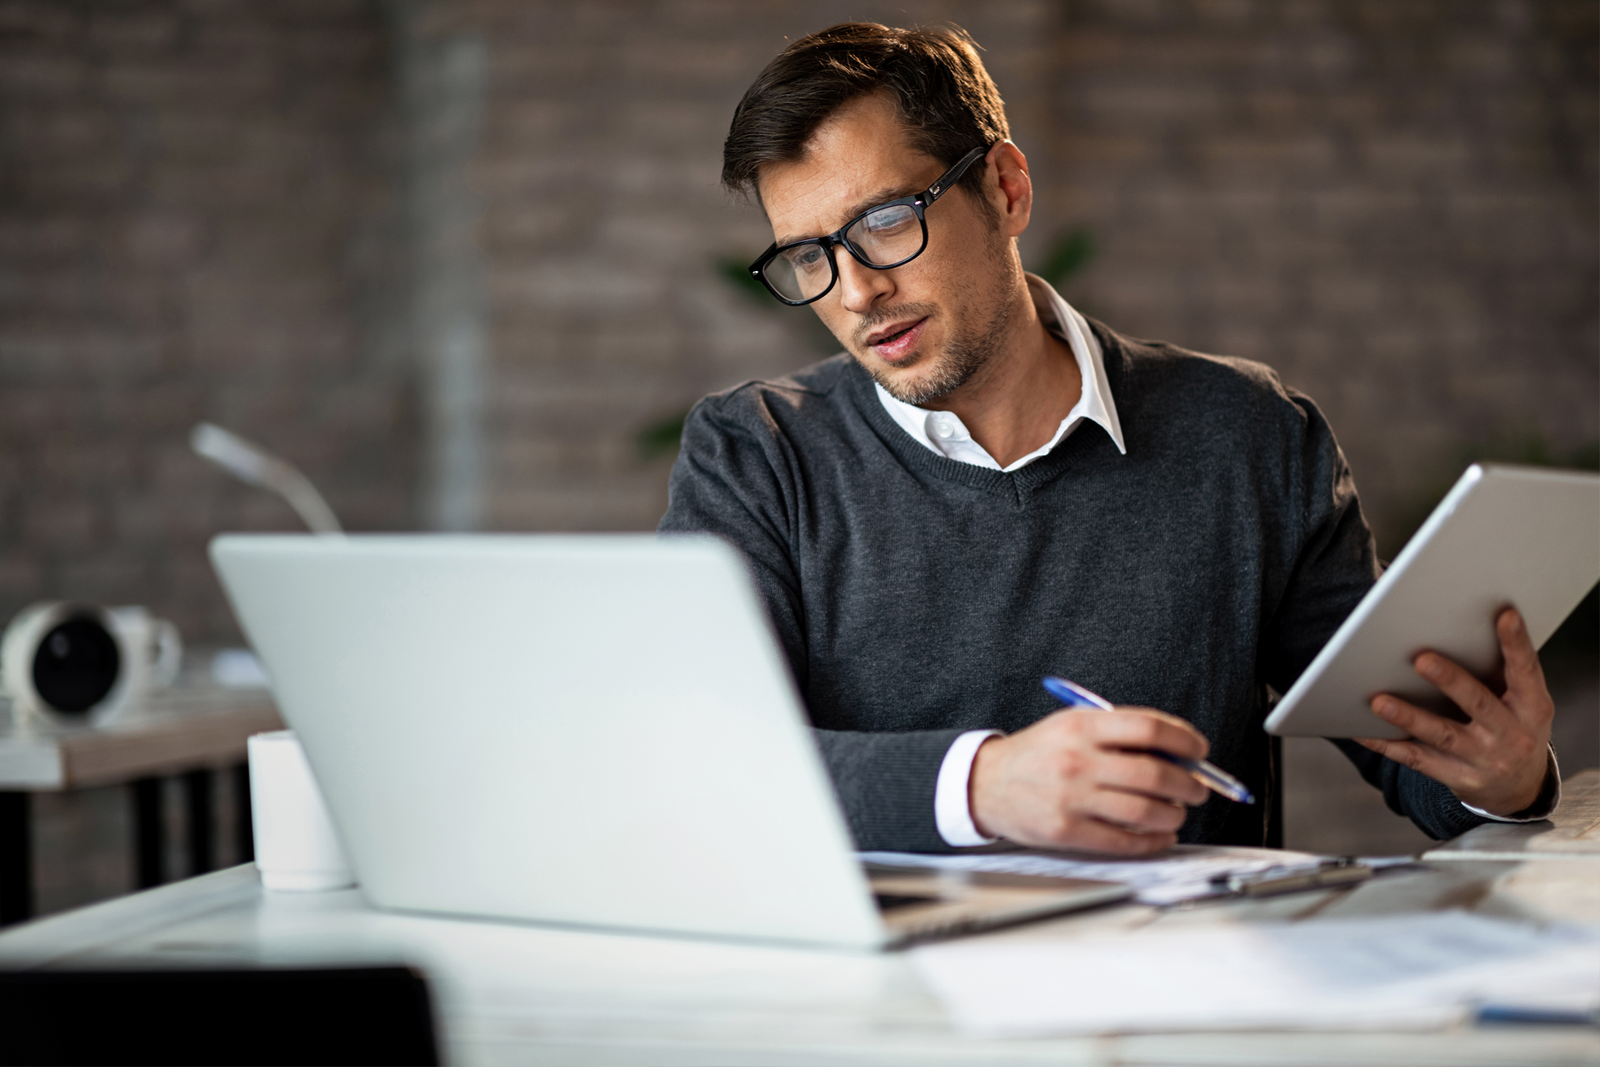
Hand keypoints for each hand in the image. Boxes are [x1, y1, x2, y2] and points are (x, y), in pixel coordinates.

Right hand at [968, 706, 1210, 853]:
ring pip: (1145, 811)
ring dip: (1174, 814)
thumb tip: (1179, 754)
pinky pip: (1124, 841)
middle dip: (1189, 784)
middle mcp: (1078, 760)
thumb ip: (1120, 734)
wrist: (985, 784)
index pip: (1150, 729)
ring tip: (1176, 812)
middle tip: (1197, 789)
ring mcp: (1072, 797)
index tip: (1199, 751)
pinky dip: (1153, 841)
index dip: (1185, 741)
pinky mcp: (1067, 831)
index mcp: (1082, 726)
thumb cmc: (1038, 754)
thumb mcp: (1072, 726)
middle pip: (1155, 773)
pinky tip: (1160, 836)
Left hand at [1355, 607, 1552, 815]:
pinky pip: (1417, 759)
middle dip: (1450, 681)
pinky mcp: (1459, 778)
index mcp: (1532, 706)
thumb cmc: (1513, 727)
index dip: (1517, 643)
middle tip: (1421, 659)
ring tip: (1379, 701)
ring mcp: (1485, 759)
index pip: (1526, 670)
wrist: (1520, 789)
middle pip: (1478, 702)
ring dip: (1408, 717)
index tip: (1505, 615)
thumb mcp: (1523, 704)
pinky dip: (1387, 744)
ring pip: (1442, 735)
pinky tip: (1361, 731)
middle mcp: (1512, 734)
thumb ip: (1500, 673)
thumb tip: (1458, 627)